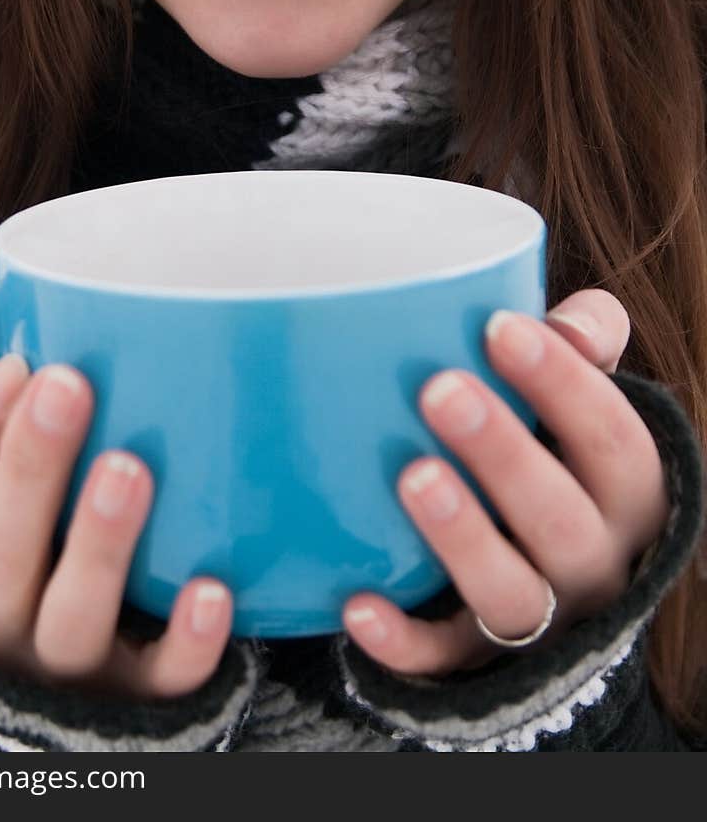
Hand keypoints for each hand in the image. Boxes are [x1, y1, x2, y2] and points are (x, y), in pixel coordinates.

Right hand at [0, 354, 233, 698]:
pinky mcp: (129, 698)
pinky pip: (157, 682)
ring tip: (130, 468)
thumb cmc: (16, 536)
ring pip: (69, 623)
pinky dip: (185, 644)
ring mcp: (55, 671)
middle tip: (68, 386)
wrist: (72, 661)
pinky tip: (211, 591)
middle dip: (29, 468)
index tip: (13, 368)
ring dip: (98, 546)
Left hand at [342, 289, 668, 675]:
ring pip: (512, 595)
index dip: (565, 384)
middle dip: (504, 454)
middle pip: (562, 518)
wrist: (554, 582)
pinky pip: (443, 662)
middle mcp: (596, 563)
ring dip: (463, 539)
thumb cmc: (559, 457)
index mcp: (629, 494)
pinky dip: (403, 641)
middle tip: (440, 390)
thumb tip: (569, 322)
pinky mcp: (479, 663)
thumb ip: (585, 348)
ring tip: (413, 476)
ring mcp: (542, 621)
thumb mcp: (584, 405)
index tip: (500, 328)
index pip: (614, 439)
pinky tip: (357, 604)